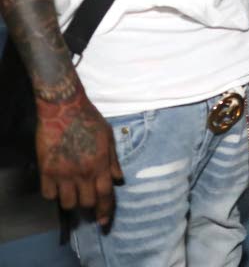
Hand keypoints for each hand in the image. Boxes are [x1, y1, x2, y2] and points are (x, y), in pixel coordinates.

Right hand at [35, 93, 122, 226]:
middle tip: (87, 201)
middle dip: (89, 205)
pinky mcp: (46, 170)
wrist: (64, 108)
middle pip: (87, 202)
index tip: (104, 222)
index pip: (106, 195)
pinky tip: (57, 186)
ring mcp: (63, 172)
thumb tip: (119, 179)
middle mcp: (83, 172)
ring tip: (72, 193)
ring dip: (71, 201)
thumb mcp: (109, 137)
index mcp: (100, 164)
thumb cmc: (90, 120)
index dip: (106, 211)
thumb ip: (113, 160)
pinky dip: (53, 194)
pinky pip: (48, 194)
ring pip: (68, 202)